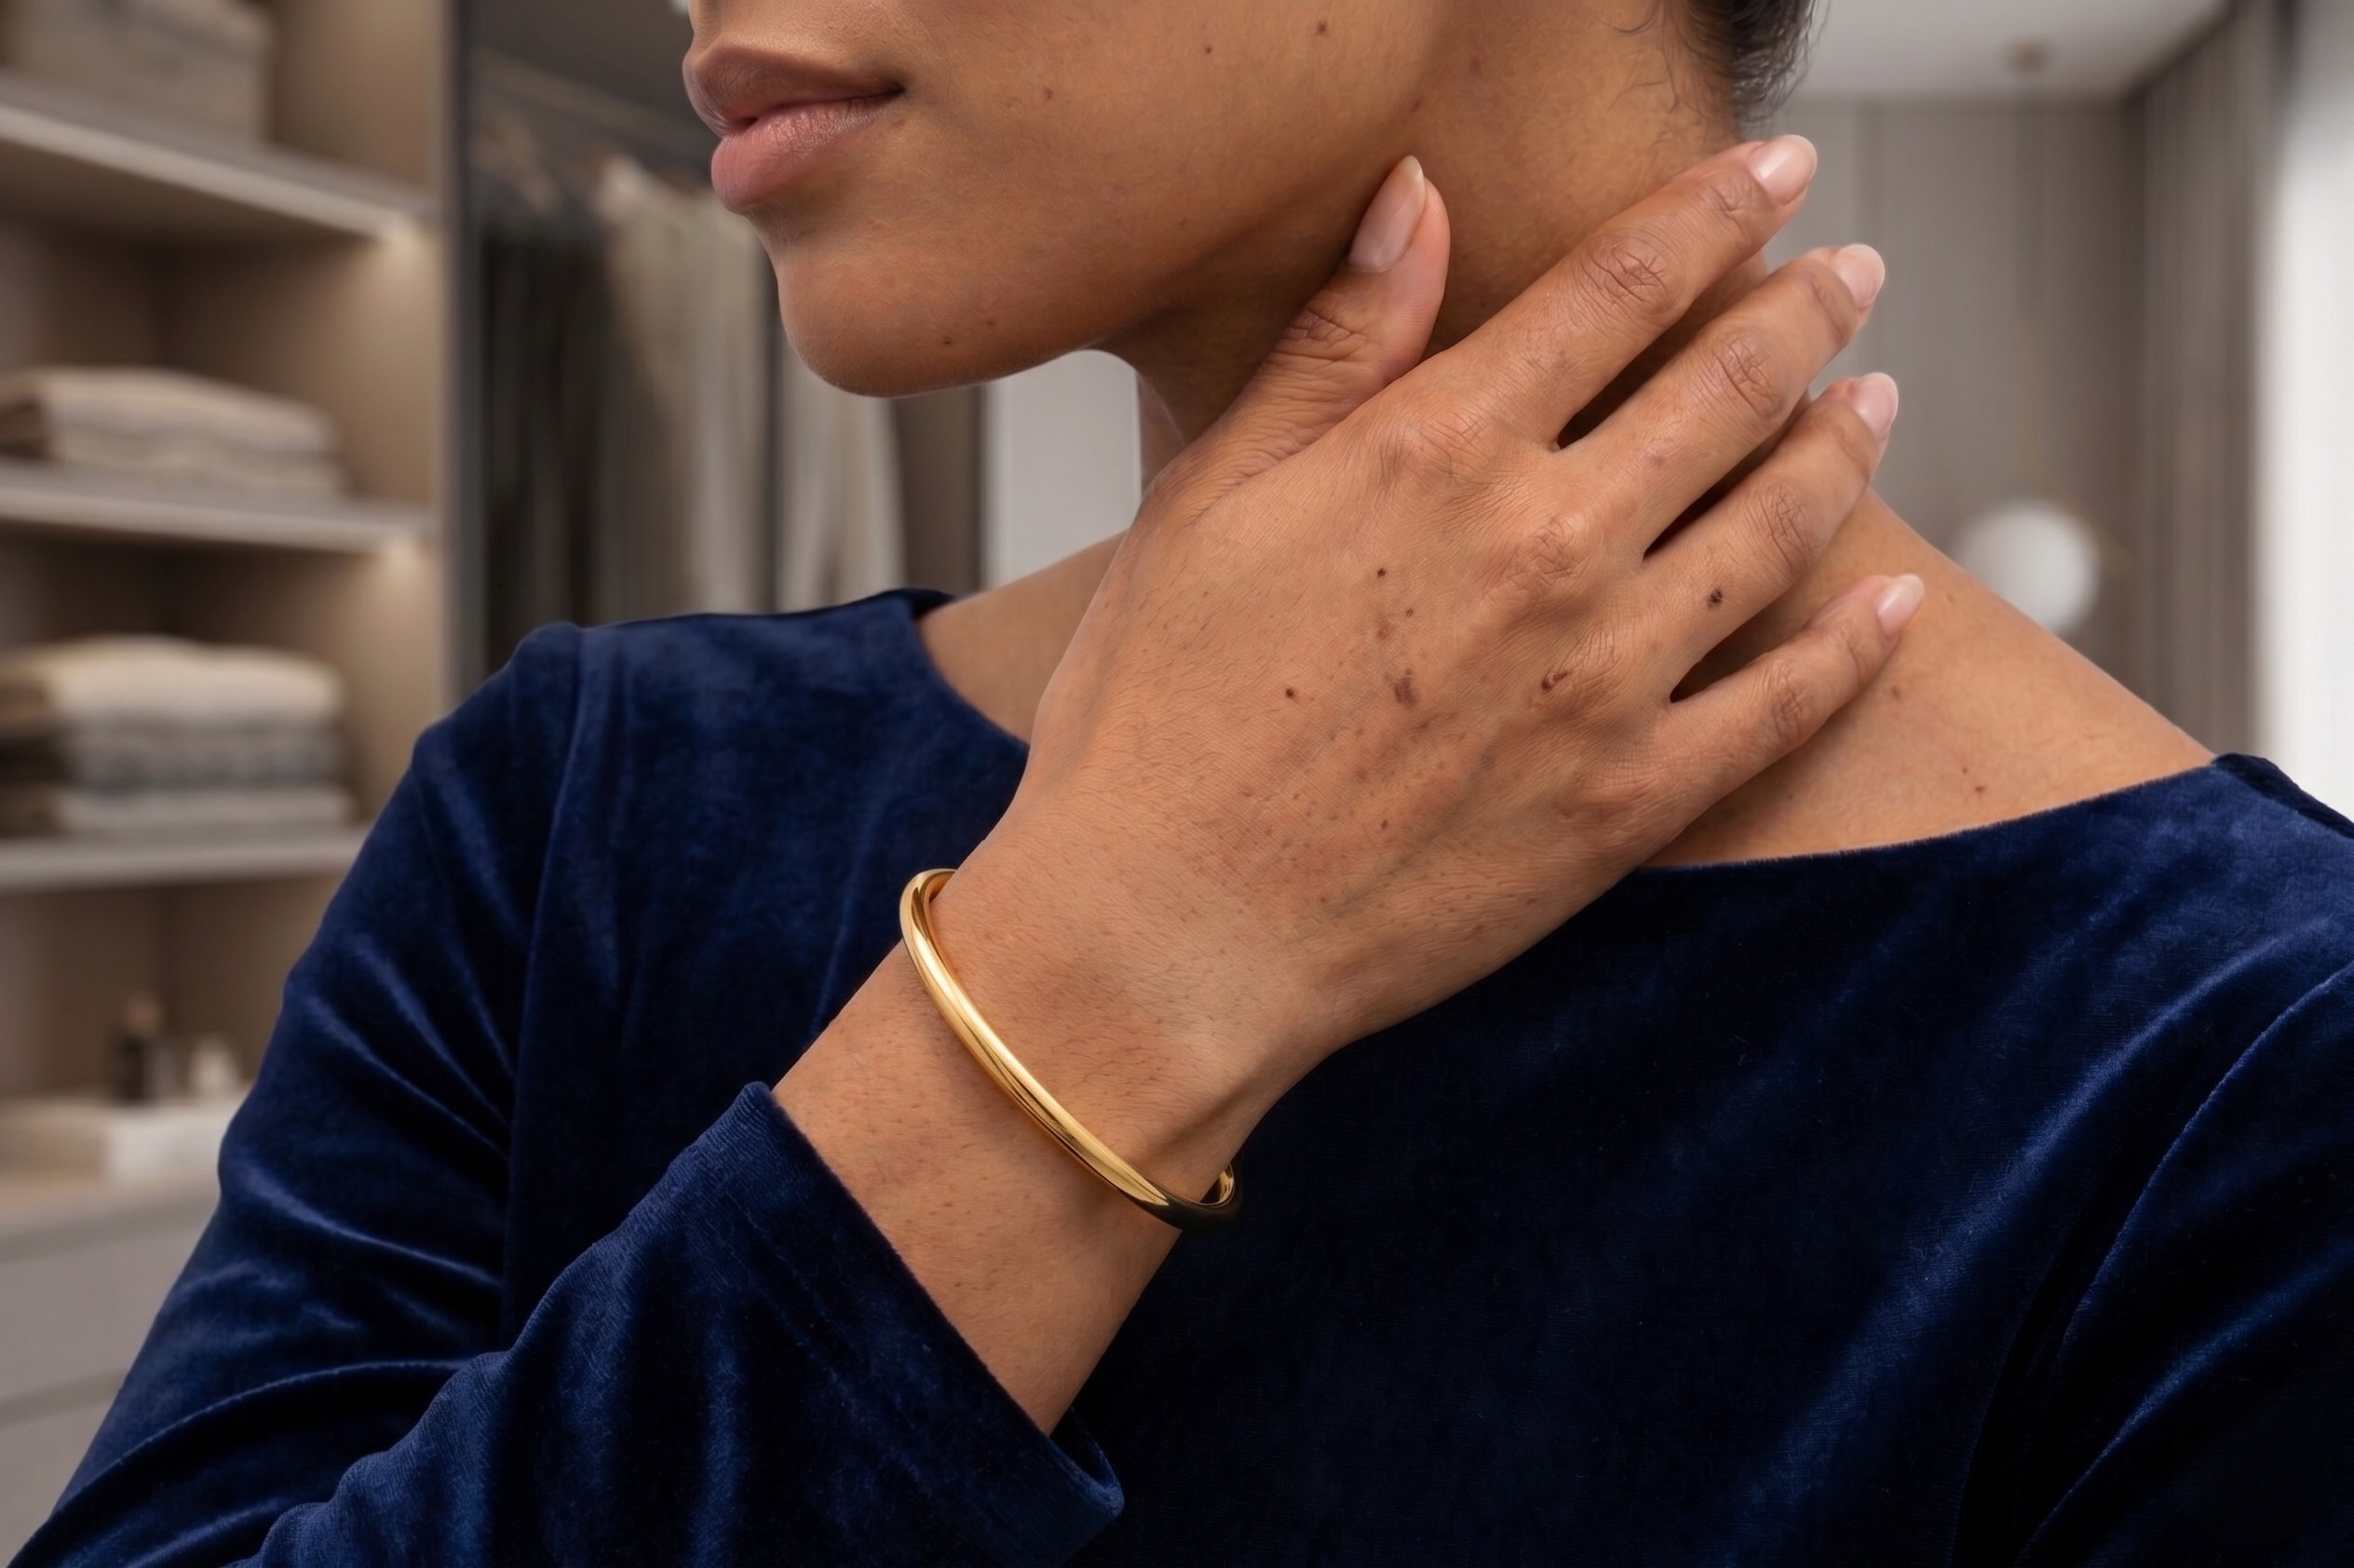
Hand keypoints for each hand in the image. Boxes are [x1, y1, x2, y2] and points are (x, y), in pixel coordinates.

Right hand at [942, 137, 1911, 1132]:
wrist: (1163, 935)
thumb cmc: (1153, 715)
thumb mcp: (1208, 495)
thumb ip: (1336, 345)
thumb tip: (1416, 195)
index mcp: (1436, 452)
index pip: (1620, 286)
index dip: (1716, 210)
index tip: (1776, 174)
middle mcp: (1545, 544)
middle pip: (1727, 388)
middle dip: (1807, 310)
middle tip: (1853, 274)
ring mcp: (1604, 677)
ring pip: (1777, 527)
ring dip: (1843, 447)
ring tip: (1877, 400)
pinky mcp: (1630, 801)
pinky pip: (1784, 705)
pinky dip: (1853, 645)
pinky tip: (1892, 602)